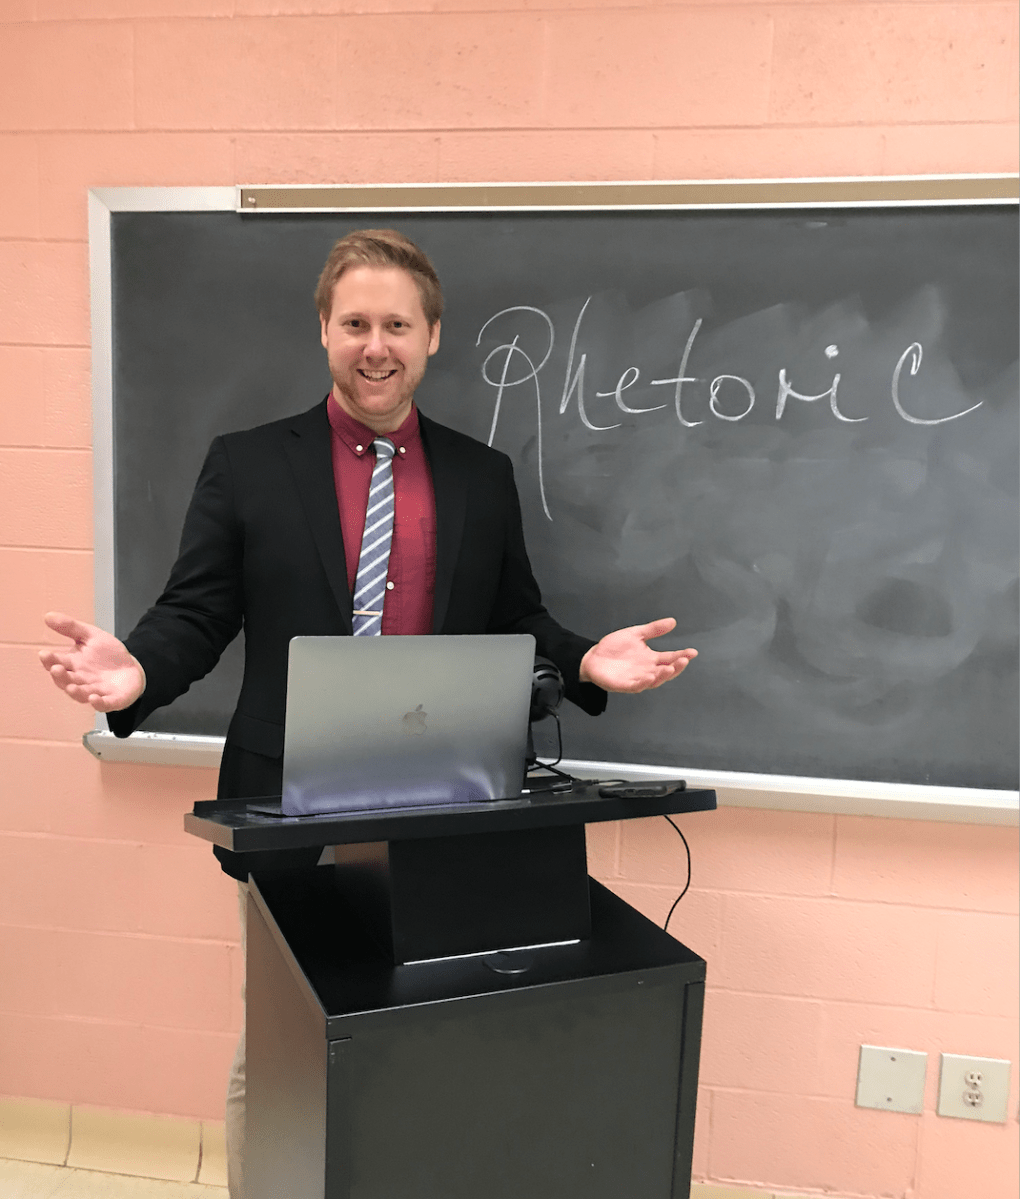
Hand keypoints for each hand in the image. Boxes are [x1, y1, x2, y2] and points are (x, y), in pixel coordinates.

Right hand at [39, 612, 145, 712]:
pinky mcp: (112, 700)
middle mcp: (80, 680)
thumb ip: (71, 628)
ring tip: (71, 687)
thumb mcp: (91, 636)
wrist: (132, 668)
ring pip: (81, 694)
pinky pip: (104, 704)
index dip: (50, 660)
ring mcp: (95, 691)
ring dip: (75, 692)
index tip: (44, 654)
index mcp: (73, 664)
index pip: (57, 662)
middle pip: (66, 680)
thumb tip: (47, 616)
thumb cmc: (107, 654)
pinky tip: (94, 699)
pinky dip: (98, 703)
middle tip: (55, 668)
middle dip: (60, 676)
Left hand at [579, 617, 696, 693]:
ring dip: (662, 675)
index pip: (670, 658)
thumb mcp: (636, 634)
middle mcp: (647, 670)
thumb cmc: (615, 647)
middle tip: (684, 660)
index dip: (682, 655)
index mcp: (651, 659)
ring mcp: (636, 679)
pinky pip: (636, 686)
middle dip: (676, 666)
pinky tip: (650, 677)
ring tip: (670, 668)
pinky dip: (644, 683)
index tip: (693, 652)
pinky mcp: (624, 685)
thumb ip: (653, 629)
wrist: (593, 657)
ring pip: (654, 680)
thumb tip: (673, 621)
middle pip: (665, 671)